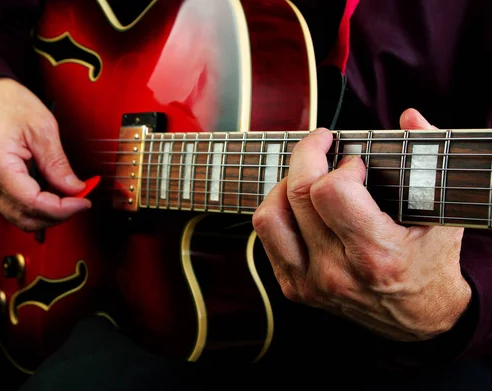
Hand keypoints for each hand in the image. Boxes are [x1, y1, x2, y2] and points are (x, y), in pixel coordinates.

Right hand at [0, 78, 90, 231]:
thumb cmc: (12, 106)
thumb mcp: (43, 130)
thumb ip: (58, 165)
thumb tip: (75, 189)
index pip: (32, 203)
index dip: (62, 208)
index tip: (83, 201)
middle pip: (26, 217)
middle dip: (58, 214)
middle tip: (81, 200)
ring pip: (22, 218)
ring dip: (49, 213)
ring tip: (69, 196)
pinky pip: (17, 207)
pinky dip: (39, 207)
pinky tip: (54, 194)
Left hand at [252, 108, 471, 341]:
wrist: (420, 317)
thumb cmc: (430, 261)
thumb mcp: (441, 212)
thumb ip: (428, 158)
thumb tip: (409, 117)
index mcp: (376, 254)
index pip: (330, 191)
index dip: (340, 165)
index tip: (355, 162)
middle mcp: (336, 272)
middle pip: (297, 195)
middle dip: (307, 156)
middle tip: (322, 144)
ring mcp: (310, 284)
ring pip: (270, 217)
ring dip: (284, 185)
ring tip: (307, 176)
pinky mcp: (295, 289)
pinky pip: (268, 237)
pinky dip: (279, 211)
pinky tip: (300, 204)